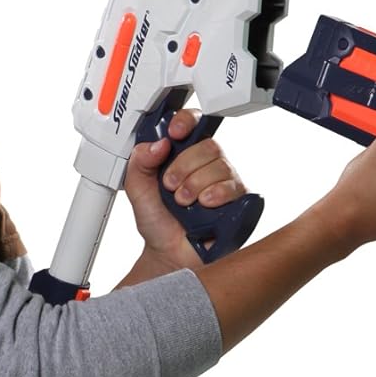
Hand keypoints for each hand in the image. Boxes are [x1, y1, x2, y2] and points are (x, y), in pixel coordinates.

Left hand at [123, 108, 246, 267]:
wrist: (168, 254)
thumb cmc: (158, 223)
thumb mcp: (137, 190)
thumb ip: (139, 162)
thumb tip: (158, 144)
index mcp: (184, 155)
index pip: (194, 124)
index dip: (187, 122)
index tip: (174, 134)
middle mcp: (207, 165)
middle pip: (208, 146)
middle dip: (184, 167)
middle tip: (171, 186)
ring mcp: (224, 182)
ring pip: (220, 166)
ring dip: (195, 185)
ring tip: (184, 203)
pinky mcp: (238, 200)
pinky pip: (234, 186)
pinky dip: (215, 195)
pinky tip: (204, 206)